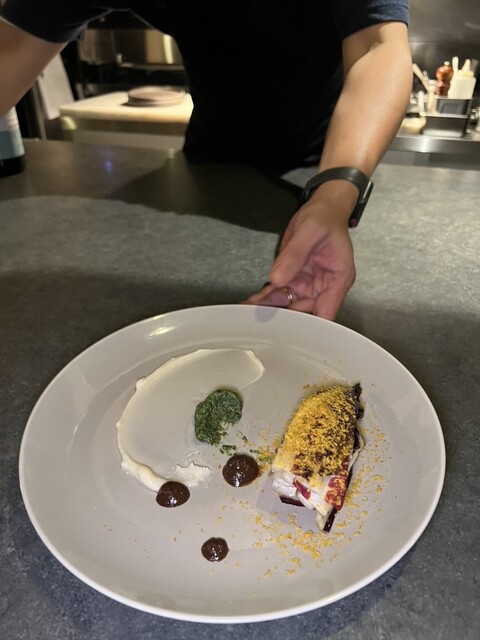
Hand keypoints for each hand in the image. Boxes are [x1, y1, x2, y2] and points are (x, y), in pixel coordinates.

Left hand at [244, 193, 355, 319]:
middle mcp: (323, 287)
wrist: (322, 210)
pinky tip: (250, 304)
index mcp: (337, 279)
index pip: (327, 312)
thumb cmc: (325, 219)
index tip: (289, 327)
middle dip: (283, 317)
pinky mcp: (294, 279)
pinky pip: (278, 293)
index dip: (310, 325)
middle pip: (304, 312)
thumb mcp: (310, 231)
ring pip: (288, 304)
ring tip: (249, 314)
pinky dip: (265, 299)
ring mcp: (307, 285)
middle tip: (261, 320)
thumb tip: (278, 279)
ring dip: (269, 310)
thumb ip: (294, 256)